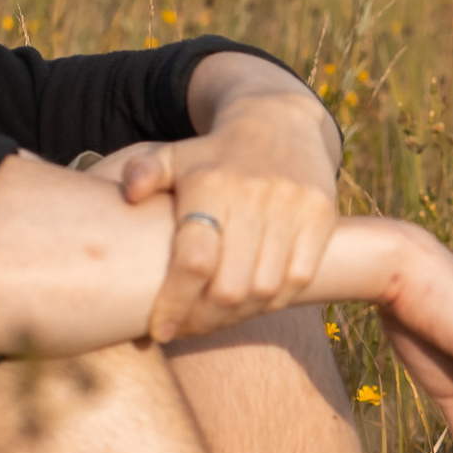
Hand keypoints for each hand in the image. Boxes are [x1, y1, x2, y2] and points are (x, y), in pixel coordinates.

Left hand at [109, 77, 340, 341]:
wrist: (279, 122)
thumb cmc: (214, 155)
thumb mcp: (174, 156)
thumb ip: (144, 172)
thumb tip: (130, 192)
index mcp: (211, 184)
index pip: (194, 261)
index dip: (176, 304)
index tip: (160, 331)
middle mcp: (255, 195)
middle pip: (230, 286)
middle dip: (205, 319)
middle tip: (189, 327)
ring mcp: (293, 206)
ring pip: (265, 289)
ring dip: (238, 316)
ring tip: (217, 318)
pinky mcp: (322, 216)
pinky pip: (299, 278)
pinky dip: (273, 300)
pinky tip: (252, 303)